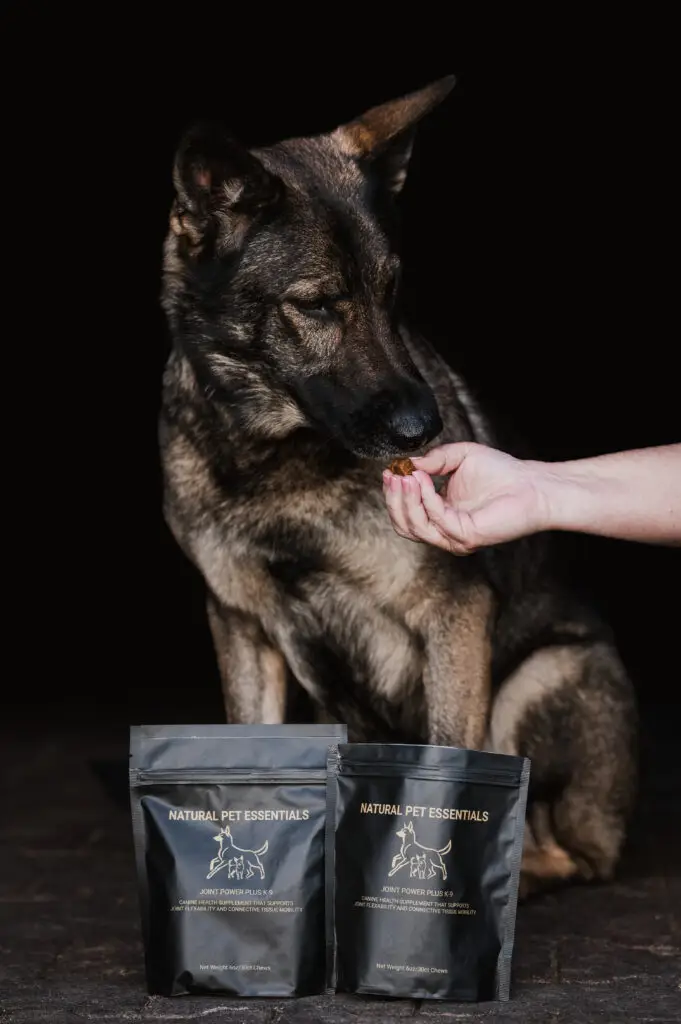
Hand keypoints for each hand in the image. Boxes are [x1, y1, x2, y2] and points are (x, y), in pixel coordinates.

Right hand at [382, 442, 547, 554]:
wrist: (533, 484)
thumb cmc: (502, 473)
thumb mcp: (460, 456)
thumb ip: (435, 460)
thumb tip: (409, 464)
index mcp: (441, 515)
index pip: (406, 514)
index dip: (394, 494)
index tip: (390, 471)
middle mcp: (445, 531)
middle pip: (404, 525)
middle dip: (394, 499)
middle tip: (394, 475)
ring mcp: (454, 537)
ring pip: (415, 526)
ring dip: (406, 500)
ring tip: (406, 476)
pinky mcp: (466, 536)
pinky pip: (437, 519)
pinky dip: (425, 498)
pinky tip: (423, 479)